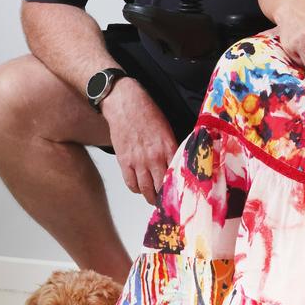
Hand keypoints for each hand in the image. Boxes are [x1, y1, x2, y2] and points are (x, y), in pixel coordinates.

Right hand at [100, 79, 177, 204]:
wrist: (125, 103)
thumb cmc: (147, 112)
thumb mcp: (166, 128)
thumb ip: (171, 147)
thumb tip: (177, 162)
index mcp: (168, 147)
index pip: (177, 175)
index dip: (178, 188)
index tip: (180, 194)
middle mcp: (154, 157)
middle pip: (162, 187)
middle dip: (165, 197)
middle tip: (167, 201)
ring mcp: (138, 161)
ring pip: (146, 190)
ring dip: (150, 196)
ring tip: (153, 197)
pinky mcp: (124, 161)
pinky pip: (131, 183)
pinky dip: (136, 189)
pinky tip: (140, 187)